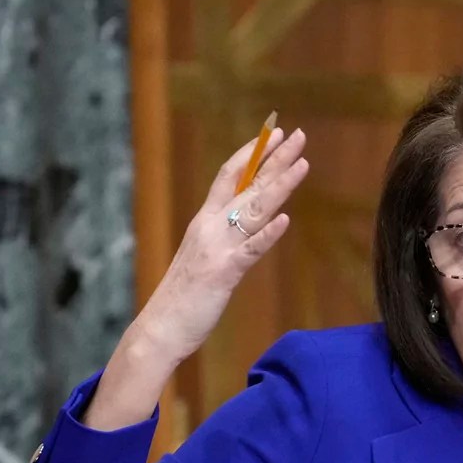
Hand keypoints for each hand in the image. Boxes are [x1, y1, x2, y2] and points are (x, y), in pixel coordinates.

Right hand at [82, 127, 308, 431]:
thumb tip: (248, 223)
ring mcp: (216, 248)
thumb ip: (225, 237)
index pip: (229, 175)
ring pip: (254, 210)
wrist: (160, 328)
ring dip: (279, 185)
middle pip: (246, 184)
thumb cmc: (185, 297)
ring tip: (303, 163)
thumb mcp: (206, 257)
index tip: (273, 134)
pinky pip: (249, 250)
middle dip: (274, 158)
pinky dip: (268, 234)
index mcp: (205, 221)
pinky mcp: (223, 273)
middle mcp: (210, 227)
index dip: (252, 153)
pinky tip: (285, 219)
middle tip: (297, 134)